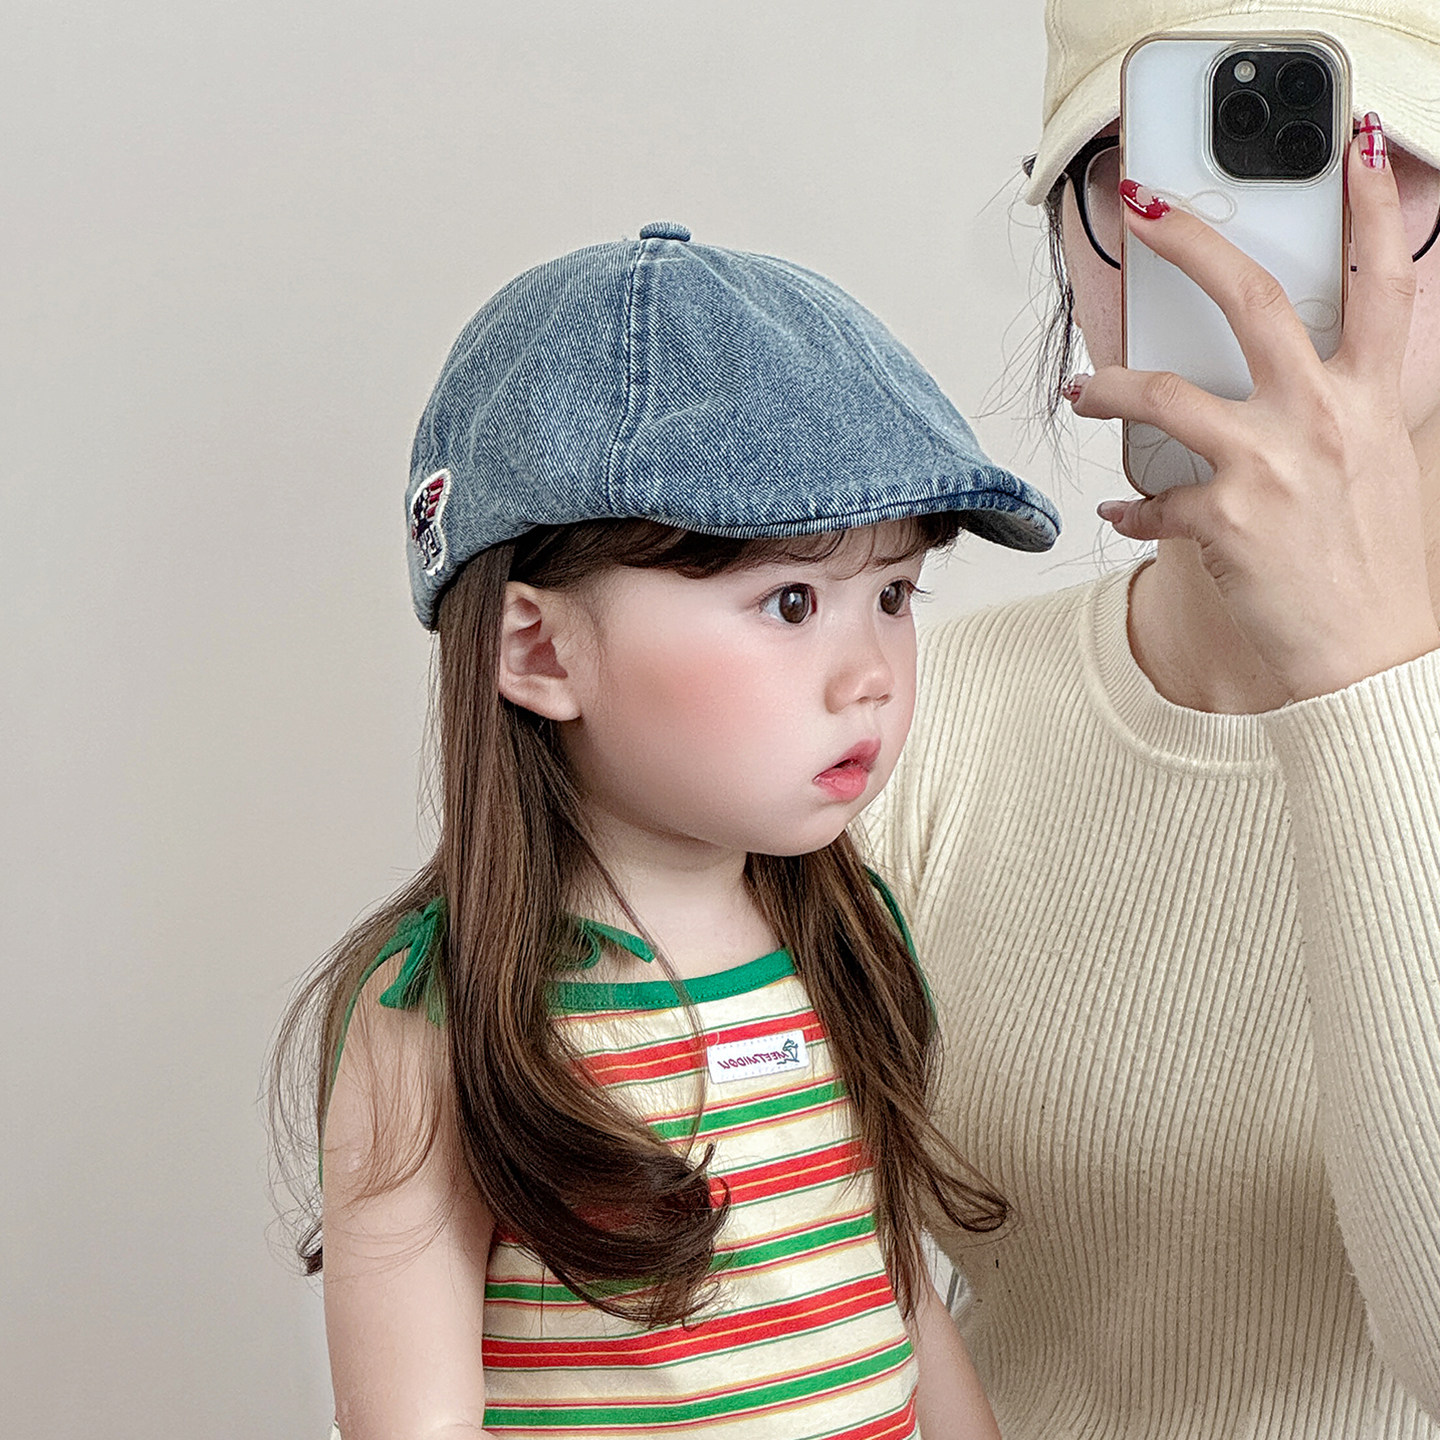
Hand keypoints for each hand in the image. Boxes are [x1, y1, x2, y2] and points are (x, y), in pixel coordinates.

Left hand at [1071, 121, 1439, 700]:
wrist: (1367, 654)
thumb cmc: (1370, 562)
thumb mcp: (1378, 463)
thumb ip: (1343, 407)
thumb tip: (1305, 375)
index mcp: (1367, 397)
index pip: (1381, 281)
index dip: (1367, 209)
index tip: (1348, 149)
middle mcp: (1321, 418)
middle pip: (1250, 299)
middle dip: (1191, 240)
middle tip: (1146, 207)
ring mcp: (1271, 466)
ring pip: (1165, 394)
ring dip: (1111, 387)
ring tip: (1084, 390)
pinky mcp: (1226, 521)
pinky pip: (1153, 502)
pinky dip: (1130, 509)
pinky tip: (1120, 512)